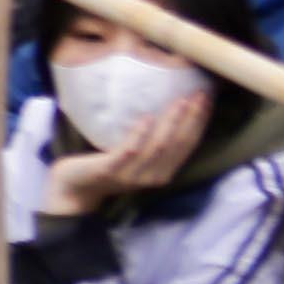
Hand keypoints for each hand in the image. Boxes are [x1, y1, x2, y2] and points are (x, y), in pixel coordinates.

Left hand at [54, 78, 213, 213]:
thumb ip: (153, 145)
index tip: (207, 99)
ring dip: (170, 123)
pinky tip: (147, 118)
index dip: (199, 123)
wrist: (76, 188)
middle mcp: (153, 177)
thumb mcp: (138, 159)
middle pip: (178, 144)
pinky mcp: (110, 170)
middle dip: (191, 119)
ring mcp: (132, 175)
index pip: (188, 145)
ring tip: (179, 102)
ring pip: (158, 147)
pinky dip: (139, 134)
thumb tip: (167, 110)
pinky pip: (129, 151)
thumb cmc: (108, 167)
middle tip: (198, 95)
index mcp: (163, 172)